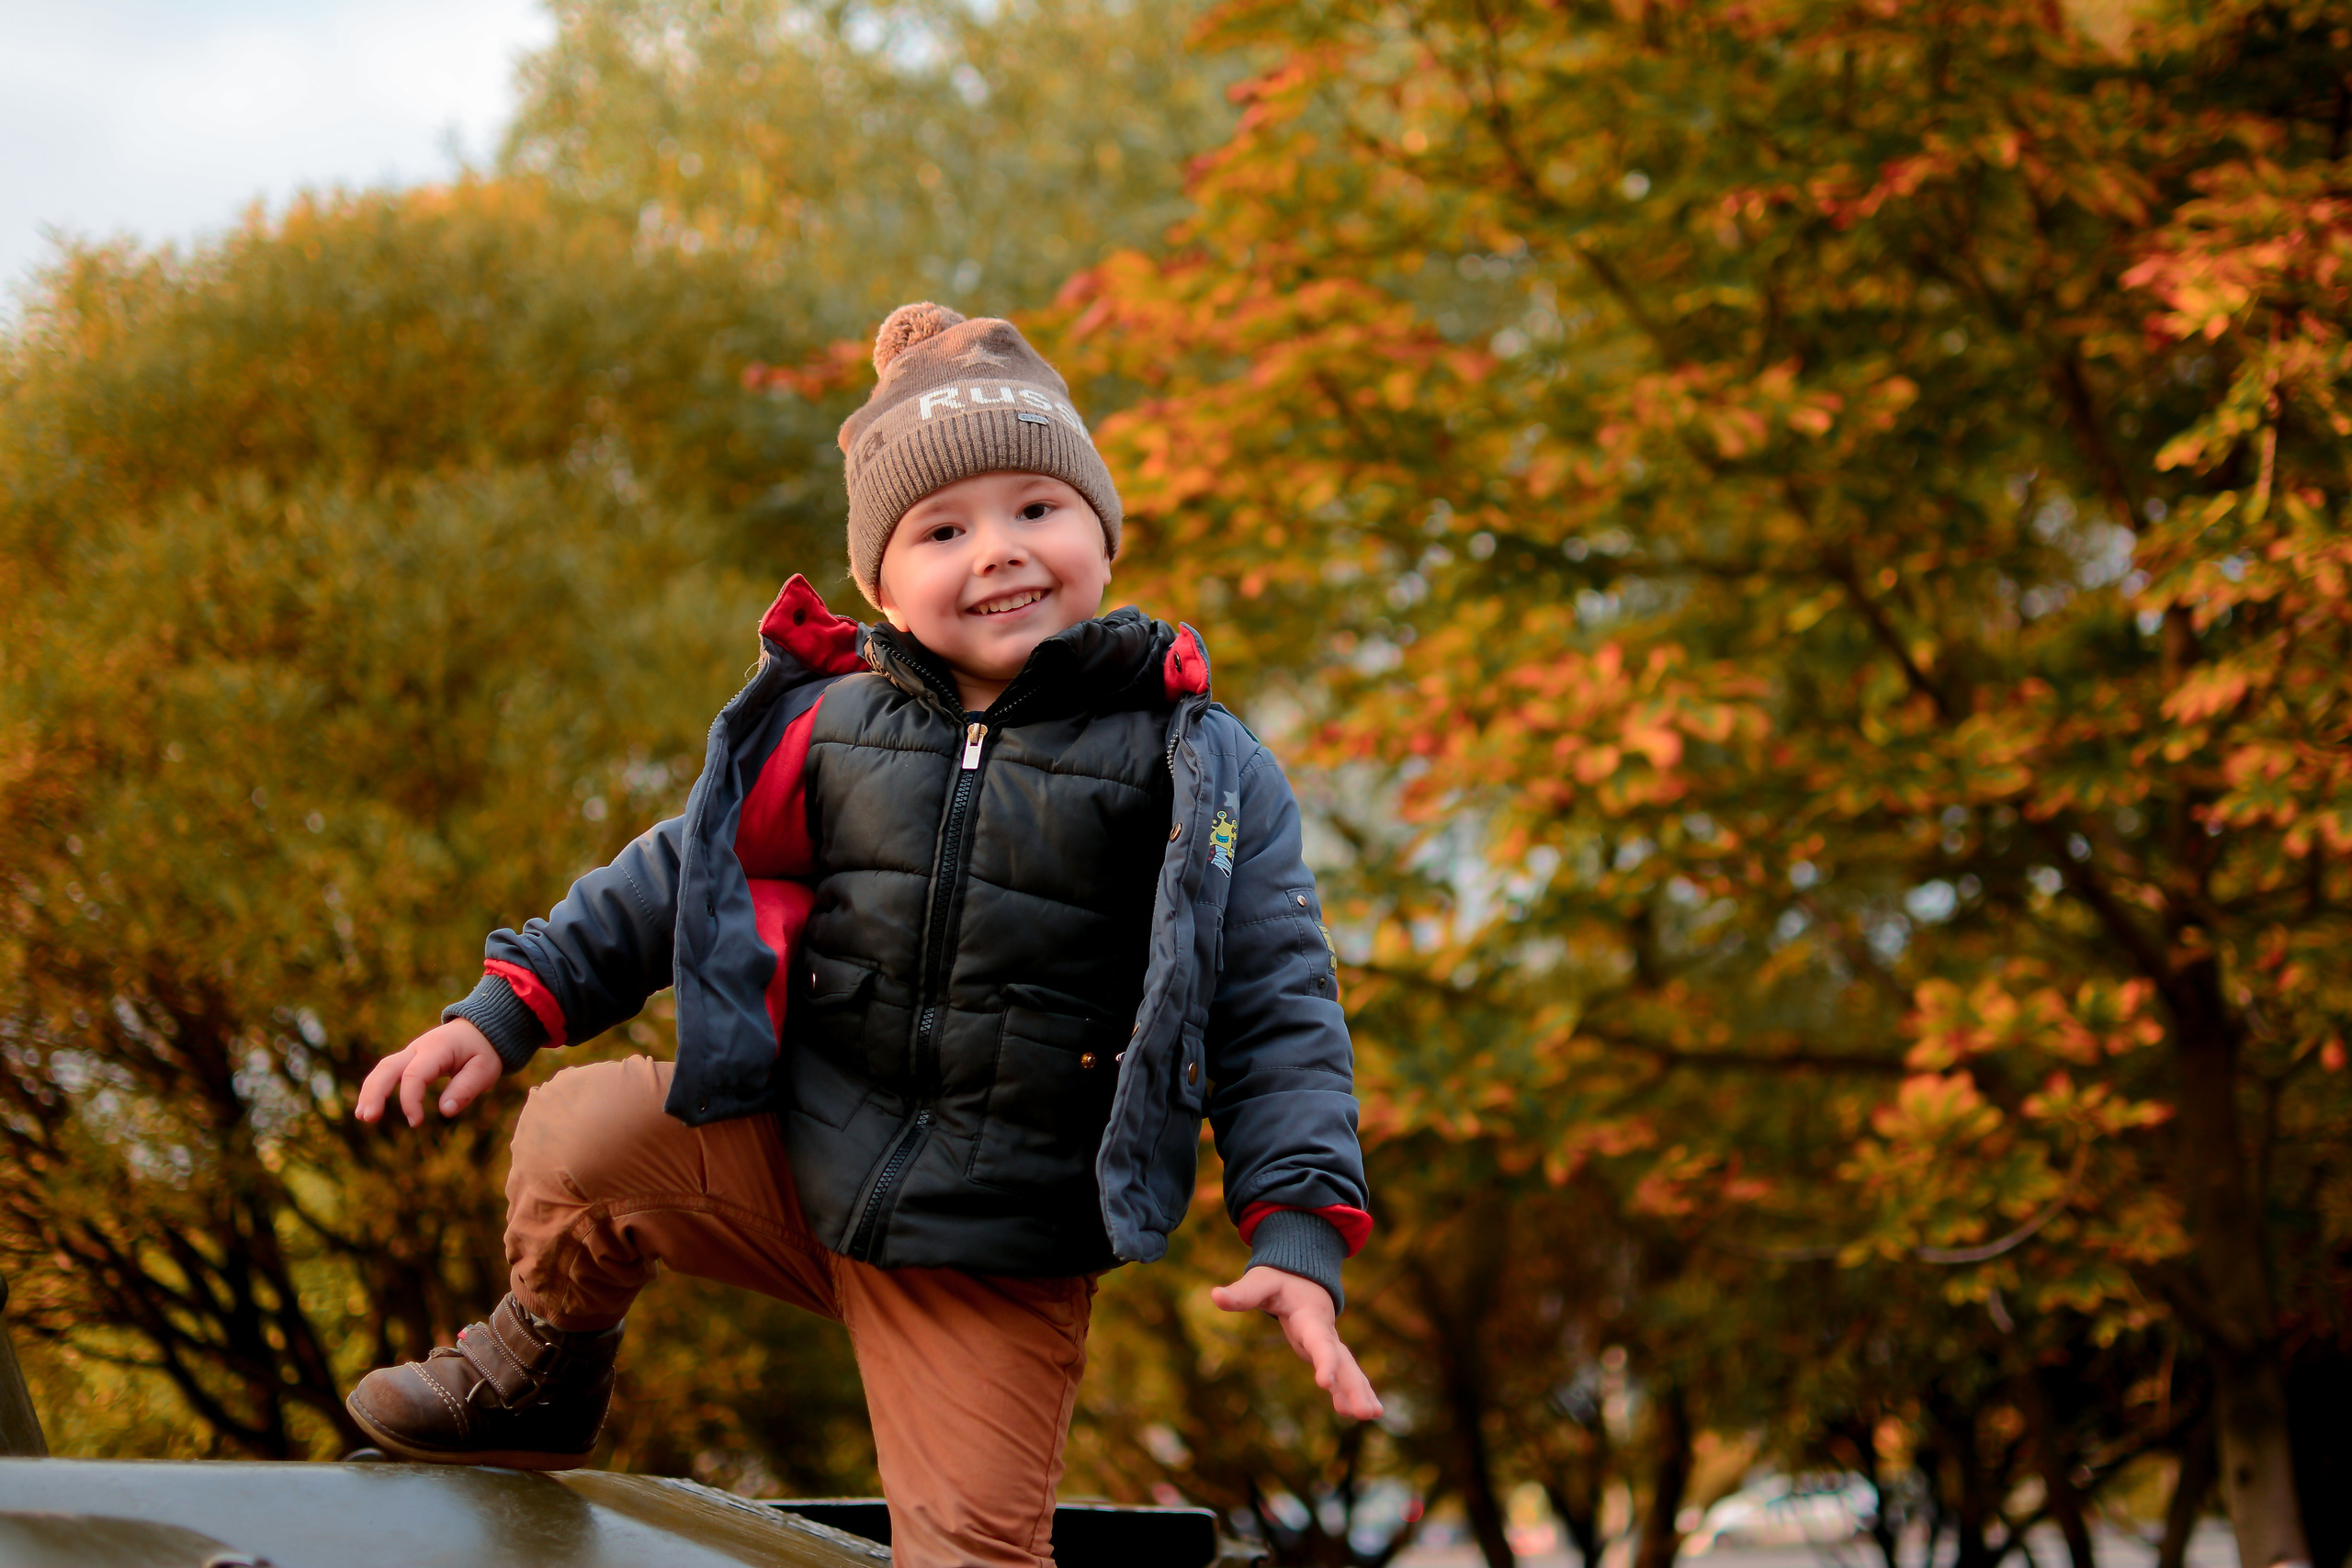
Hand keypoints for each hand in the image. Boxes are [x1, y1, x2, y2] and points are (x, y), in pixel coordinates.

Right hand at [354, 1019, 502, 1126]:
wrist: (481, 1028)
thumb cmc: (483, 1050)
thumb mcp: (485, 1069)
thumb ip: (466, 1089)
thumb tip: (445, 1111)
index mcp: (437, 1048)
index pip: (414, 1075)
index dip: (410, 1100)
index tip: (416, 1122)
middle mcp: (418, 1047)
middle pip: (388, 1067)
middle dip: (375, 1092)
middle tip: (368, 1118)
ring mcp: (411, 1052)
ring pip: (382, 1068)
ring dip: (370, 1092)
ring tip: (362, 1117)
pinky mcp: (409, 1059)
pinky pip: (387, 1072)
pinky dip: (375, 1088)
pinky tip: (367, 1109)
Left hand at [1210, 1265, 1383, 1419]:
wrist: (1302, 1275)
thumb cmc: (1279, 1280)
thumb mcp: (1260, 1283)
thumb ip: (1241, 1293)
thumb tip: (1215, 1296)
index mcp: (1311, 1317)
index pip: (1319, 1342)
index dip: (1324, 1362)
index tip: (1324, 1384)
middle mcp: (1326, 1333)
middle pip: (1343, 1362)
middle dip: (1354, 1387)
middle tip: (1367, 1414)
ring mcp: (1329, 1343)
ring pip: (1349, 1370)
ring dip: (1359, 1392)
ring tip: (1372, 1416)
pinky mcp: (1327, 1352)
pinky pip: (1344, 1374)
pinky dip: (1350, 1392)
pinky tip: (1353, 1413)